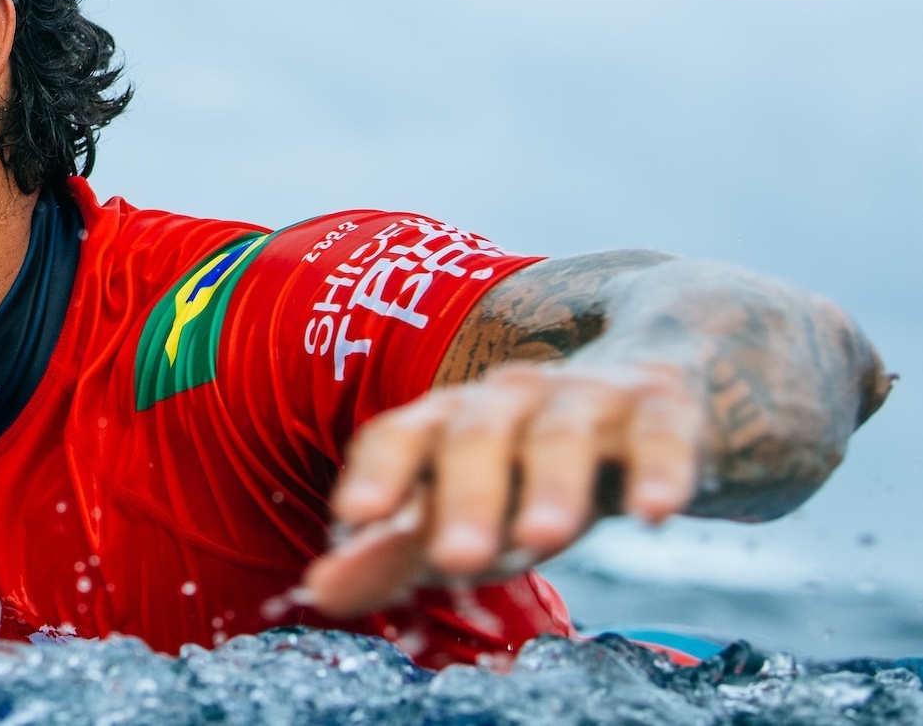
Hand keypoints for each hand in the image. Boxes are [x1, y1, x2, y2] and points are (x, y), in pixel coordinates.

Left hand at [302, 359, 703, 615]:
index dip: (379, 472)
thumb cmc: (533, 464)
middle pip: (477, 436)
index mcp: (450, 419)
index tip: (354, 516)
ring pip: (561, 435)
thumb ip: (394, 548)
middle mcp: (510, 398)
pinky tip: (653, 512)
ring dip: (551, 487)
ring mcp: (586, 398)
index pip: (402, 433)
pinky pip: (659, 435)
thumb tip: (317, 591)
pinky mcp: (662, 410)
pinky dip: (655, 471)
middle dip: (465, 496)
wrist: (651, 387)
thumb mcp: (464, 506)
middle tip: (455, 558)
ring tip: (542, 538)